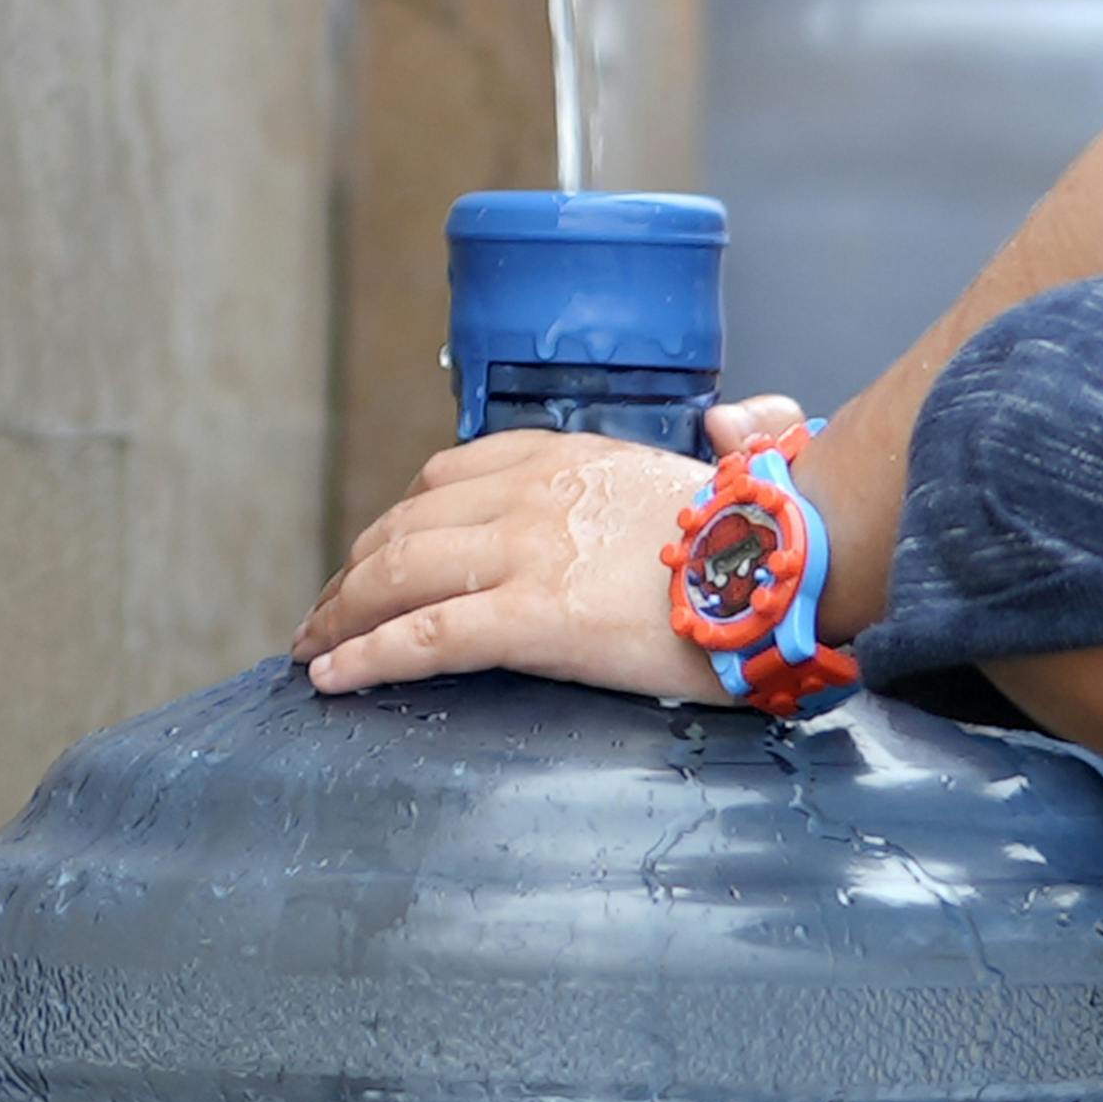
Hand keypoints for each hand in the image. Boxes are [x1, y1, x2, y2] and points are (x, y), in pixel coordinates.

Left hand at [295, 408, 771, 701]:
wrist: (788, 562)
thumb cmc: (764, 533)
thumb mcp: (714, 471)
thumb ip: (707, 444)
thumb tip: (735, 425)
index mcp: (563, 458)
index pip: (445, 478)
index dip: (395, 521)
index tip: (372, 556)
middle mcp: (528, 494)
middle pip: (404, 526)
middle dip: (352, 572)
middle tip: (324, 612)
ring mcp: (524, 553)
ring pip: (397, 576)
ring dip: (340, 614)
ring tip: (314, 647)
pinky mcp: (530, 616)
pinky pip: (423, 636)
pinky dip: (366, 655)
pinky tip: (332, 677)